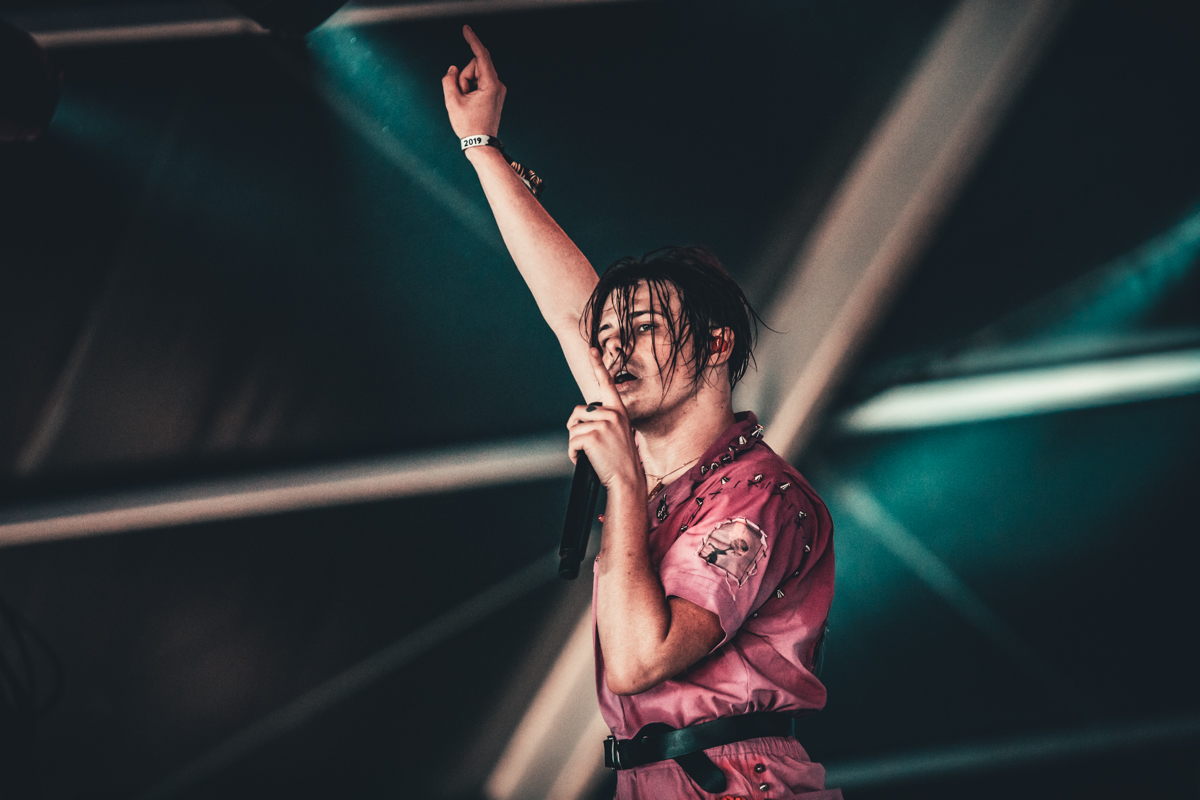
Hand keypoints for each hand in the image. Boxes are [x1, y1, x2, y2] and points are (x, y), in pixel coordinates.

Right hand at [442, 25, 505, 139]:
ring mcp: (497, 89)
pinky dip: (470, 90)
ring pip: (475, 75)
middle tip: (463, 97)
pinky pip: (478, 83)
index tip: (466, 29)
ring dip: (466, 86)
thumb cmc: (469, 126)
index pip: (481, 56)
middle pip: (475, 66)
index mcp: (491, 84)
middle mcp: (498, 84)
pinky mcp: (494, 94)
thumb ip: (449, 80)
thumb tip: (453, 69)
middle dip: (464, 78)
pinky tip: (471, 104)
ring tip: (467, 103)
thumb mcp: (452, 102)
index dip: (472, 40)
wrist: (482, 144)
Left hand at [566, 349, 645, 492]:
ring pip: (573, 428)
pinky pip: (572, 441)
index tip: (591, 350)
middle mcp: (613, 413)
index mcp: (619, 410)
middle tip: (585, 443)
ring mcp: (603, 424)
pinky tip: (582, 460)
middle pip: (578, 412)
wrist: (628, 479)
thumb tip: (582, 417)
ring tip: (588, 454)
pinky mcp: (593, 436)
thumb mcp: (618, 433)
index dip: (598, 365)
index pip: (607, 384)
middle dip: (576, 428)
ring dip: (575, 444)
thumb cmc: (621, 460)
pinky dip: (573, 454)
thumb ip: (605, 420)